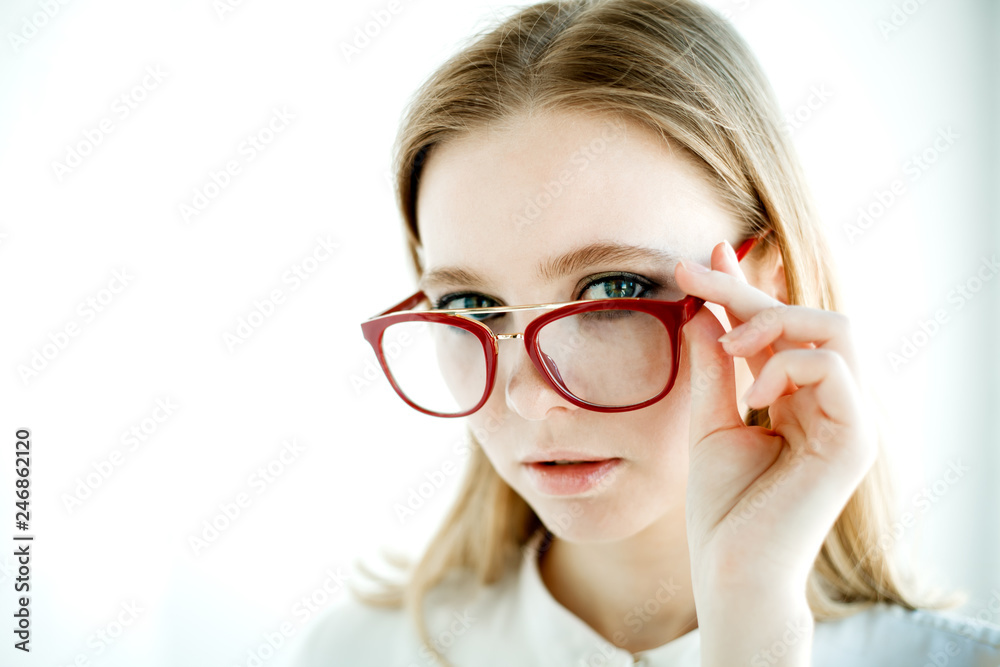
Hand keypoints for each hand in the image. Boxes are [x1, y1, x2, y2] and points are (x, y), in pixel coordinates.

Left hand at [674, 239, 877, 664]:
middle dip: (749, 291)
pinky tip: (755, 391)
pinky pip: (834, 367)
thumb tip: (700, 308)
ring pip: (836, 329)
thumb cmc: (722, 506)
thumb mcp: (709, 420)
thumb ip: (712, 366)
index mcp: (801, 400)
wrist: (730, 568)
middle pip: (809, 318)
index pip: (780, 329)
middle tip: (695, 276)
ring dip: (774, 321)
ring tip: (729, 345)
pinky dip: (788, 364)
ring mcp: (850, 420)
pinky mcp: (856, 439)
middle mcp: (832, 404)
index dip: (745, 288)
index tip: (705, 256)